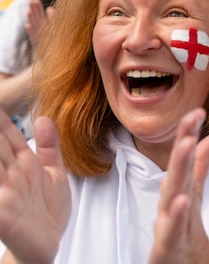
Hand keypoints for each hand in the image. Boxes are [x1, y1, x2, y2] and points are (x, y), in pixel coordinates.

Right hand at [0, 109, 69, 263]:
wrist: (47, 244)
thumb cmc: (47, 210)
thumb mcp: (53, 173)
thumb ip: (49, 146)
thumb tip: (43, 117)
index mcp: (21, 162)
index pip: (6, 131)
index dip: (0, 115)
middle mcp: (8, 173)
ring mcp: (4, 191)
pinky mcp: (2, 213)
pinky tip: (0, 173)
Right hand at [25, 0, 53, 49]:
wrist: (56, 56)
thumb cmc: (57, 42)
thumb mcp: (55, 29)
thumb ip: (53, 19)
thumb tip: (50, 8)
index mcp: (45, 28)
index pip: (41, 16)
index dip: (39, 9)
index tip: (35, 0)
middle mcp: (42, 32)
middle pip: (38, 19)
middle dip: (35, 10)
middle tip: (32, 0)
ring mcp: (40, 38)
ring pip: (36, 27)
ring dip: (32, 19)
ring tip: (29, 11)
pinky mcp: (38, 44)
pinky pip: (35, 37)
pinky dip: (31, 31)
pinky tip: (28, 25)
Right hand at [148, 108, 208, 263]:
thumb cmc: (182, 228)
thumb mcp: (194, 194)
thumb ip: (200, 167)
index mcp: (181, 188)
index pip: (184, 157)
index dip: (189, 133)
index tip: (198, 110)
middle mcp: (171, 202)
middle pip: (176, 170)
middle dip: (181, 143)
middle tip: (190, 119)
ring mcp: (167, 222)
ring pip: (171, 193)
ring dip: (177, 169)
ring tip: (185, 145)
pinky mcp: (166, 245)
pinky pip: (171, 228)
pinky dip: (176, 213)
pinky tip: (182, 199)